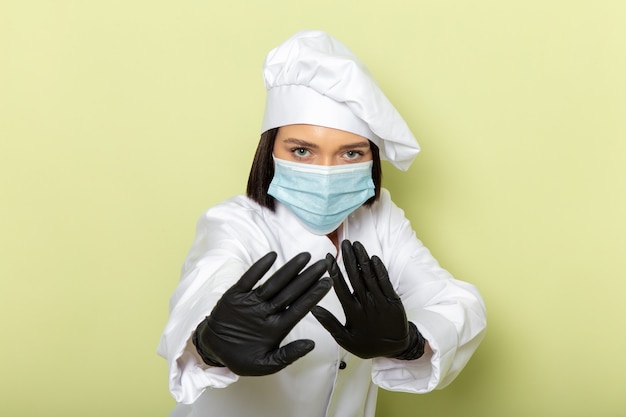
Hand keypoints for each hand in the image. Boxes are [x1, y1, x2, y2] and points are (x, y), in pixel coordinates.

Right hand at [193, 252, 331, 375]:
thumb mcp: (266, 364)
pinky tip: (272, 256)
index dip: (314, 295)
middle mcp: (268, 311)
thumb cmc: (242, 359)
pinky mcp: (236, 295)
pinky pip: (249, 279)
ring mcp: (253, 302)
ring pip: (274, 282)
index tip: (328, 283)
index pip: (300, 308)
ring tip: (305, 257)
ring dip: (289, 269)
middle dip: (308, 277)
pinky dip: (259, 268)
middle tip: (324, 264)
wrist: (213, 350)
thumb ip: (288, 355)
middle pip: (291, 291)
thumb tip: (312, 345)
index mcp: (278, 327)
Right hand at [311, 240, 424, 359]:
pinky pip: (385, 281)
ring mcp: (381, 301)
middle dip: (349, 258)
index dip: (335, 271)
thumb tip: (313, 308)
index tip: (329, 257)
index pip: (341, 287)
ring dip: (363, 259)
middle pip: (355, 277)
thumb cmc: (368, 344)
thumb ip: (329, 323)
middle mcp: (366, 304)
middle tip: (344, 243)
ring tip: (356, 244)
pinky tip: (373, 257)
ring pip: (369, 276)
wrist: (397, 349)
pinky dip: (379, 269)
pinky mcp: (393, 299)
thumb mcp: (345, 339)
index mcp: (353, 312)